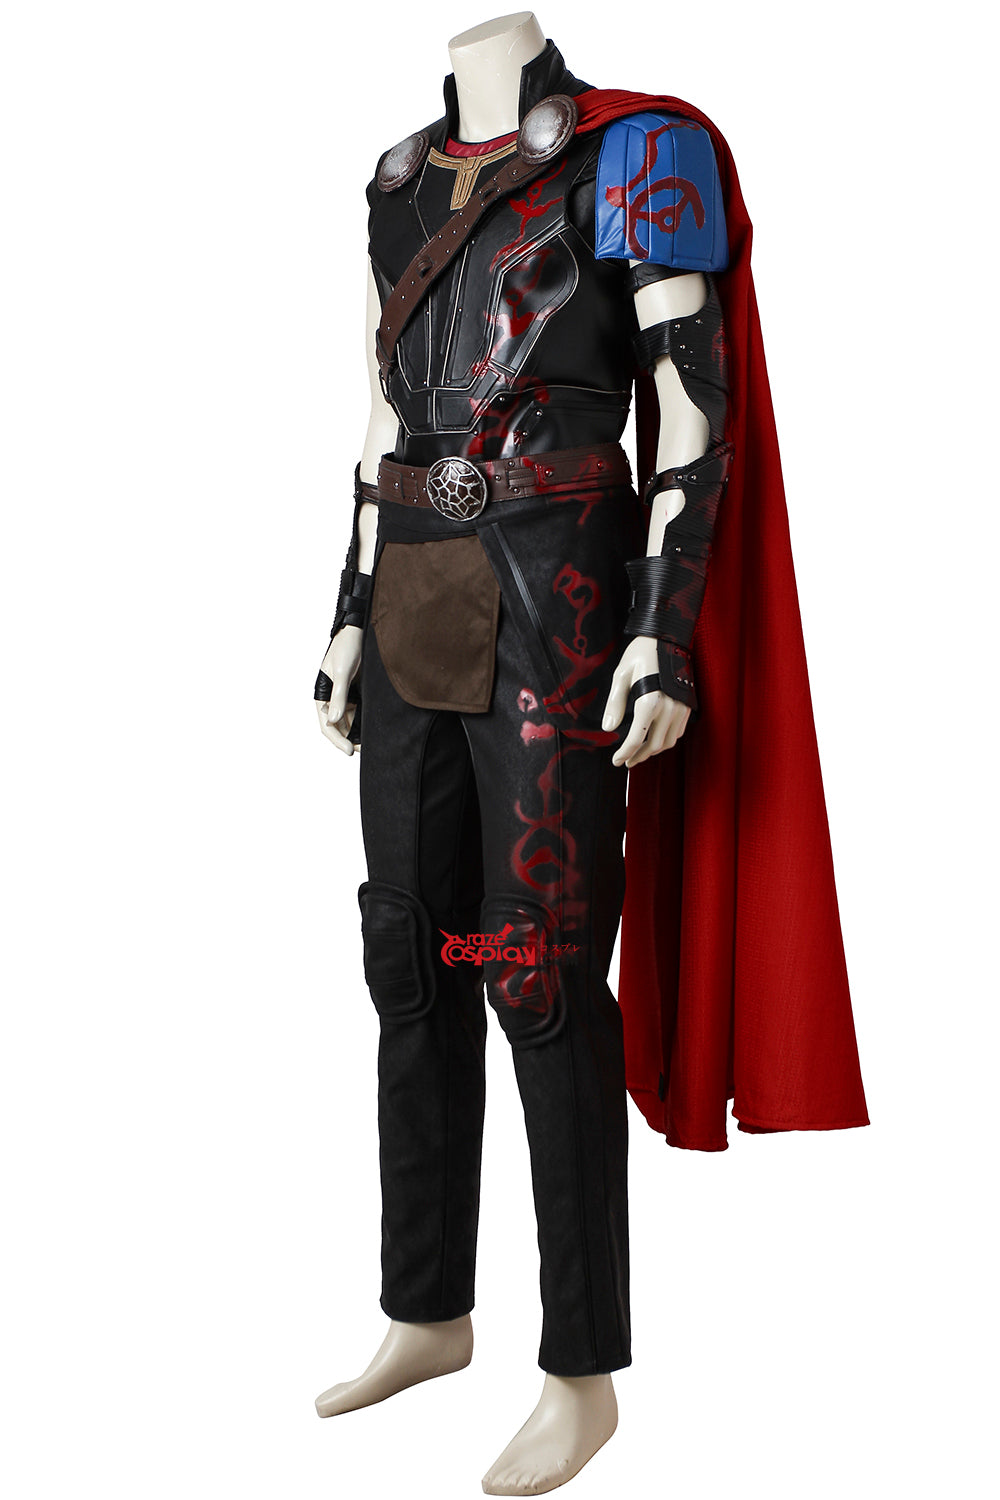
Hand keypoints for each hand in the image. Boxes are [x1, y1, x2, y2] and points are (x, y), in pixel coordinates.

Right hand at [316, 625, 363, 754]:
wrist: (360, 630)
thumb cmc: (346, 647)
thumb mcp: (342, 672)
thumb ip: (338, 697)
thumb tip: (333, 720)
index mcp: (323, 695)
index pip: (327, 725)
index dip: (337, 740)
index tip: (351, 751)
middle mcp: (333, 699)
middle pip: (340, 727)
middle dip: (350, 739)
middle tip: (366, 750)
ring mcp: (346, 696)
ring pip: (352, 721)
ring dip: (360, 731)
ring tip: (373, 742)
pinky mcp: (359, 691)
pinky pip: (361, 711)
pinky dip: (367, 720)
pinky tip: (376, 727)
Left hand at [602, 636, 690, 768]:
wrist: (668, 636)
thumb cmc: (641, 653)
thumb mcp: (620, 675)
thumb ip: (615, 703)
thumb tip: (609, 728)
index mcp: (650, 701)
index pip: (637, 738)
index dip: (625, 753)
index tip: (616, 761)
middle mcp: (669, 707)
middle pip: (654, 745)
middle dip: (638, 756)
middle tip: (626, 762)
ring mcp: (681, 707)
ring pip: (669, 741)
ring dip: (653, 751)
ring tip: (638, 754)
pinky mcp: (688, 705)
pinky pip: (679, 731)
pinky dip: (666, 740)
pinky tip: (654, 739)